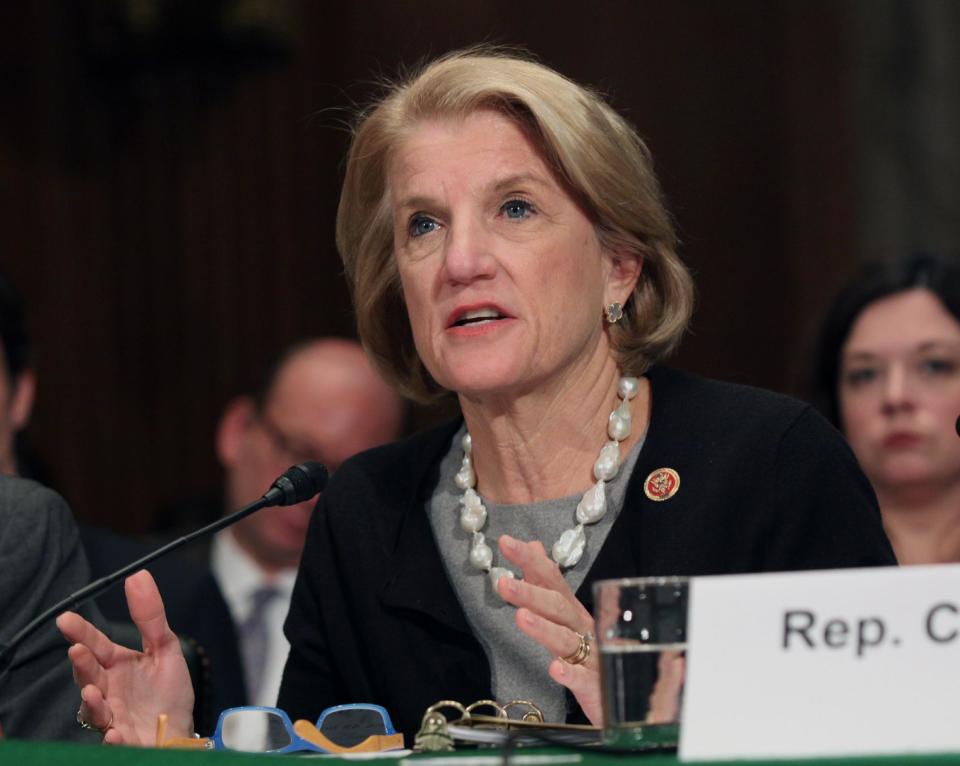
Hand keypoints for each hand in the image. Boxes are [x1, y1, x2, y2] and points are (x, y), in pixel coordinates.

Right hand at [56, 570, 194, 745]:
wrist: (176, 729)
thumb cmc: (168, 691)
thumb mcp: (165, 648)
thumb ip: (151, 616)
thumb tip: (138, 575)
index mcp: (119, 665)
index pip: (96, 646)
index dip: (81, 633)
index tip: (65, 620)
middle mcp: (110, 689)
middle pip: (89, 675)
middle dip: (82, 664)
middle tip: (77, 651)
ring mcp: (114, 715)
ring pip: (95, 709)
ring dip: (93, 702)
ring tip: (95, 691)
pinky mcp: (124, 739)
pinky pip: (114, 740)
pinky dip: (114, 738)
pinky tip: (116, 733)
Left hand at [496, 535, 601, 723]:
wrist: (635, 693)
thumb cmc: (593, 652)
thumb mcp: (567, 616)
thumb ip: (548, 582)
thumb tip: (534, 545)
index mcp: (573, 612)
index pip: (551, 578)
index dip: (530, 560)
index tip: (506, 542)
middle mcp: (583, 628)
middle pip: (557, 607)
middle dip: (531, 593)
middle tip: (502, 583)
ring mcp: (592, 657)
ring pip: (567, 641)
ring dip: (544, 628)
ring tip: (521, 616)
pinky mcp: (597, 688)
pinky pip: (583, 681)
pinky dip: (570, 674)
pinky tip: (555, 669)